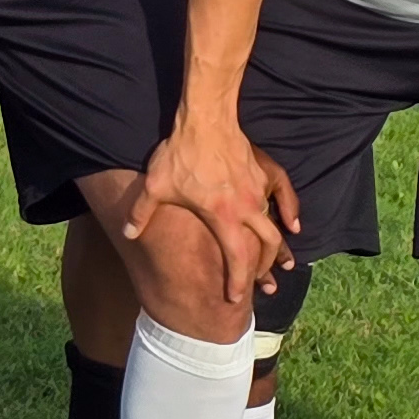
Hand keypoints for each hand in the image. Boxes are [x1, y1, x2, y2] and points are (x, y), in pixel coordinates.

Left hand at [127, 116, 299, 300]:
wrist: (206, 119)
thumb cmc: (181, 154)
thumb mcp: (156, 186)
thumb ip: (141, 213)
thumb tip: (128, 233)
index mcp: (224, 218)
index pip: (238, 261)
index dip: (238, 283)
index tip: (236, 299)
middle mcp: (248, 209)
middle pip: (267, 246)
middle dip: (265, 267)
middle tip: (261, 282)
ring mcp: (258, 191)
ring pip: (276, 225)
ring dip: (278, 246)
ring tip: (280, 261)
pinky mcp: (261, 174)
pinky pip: (281, 200)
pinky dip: (287, 215)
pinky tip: (290, 223)